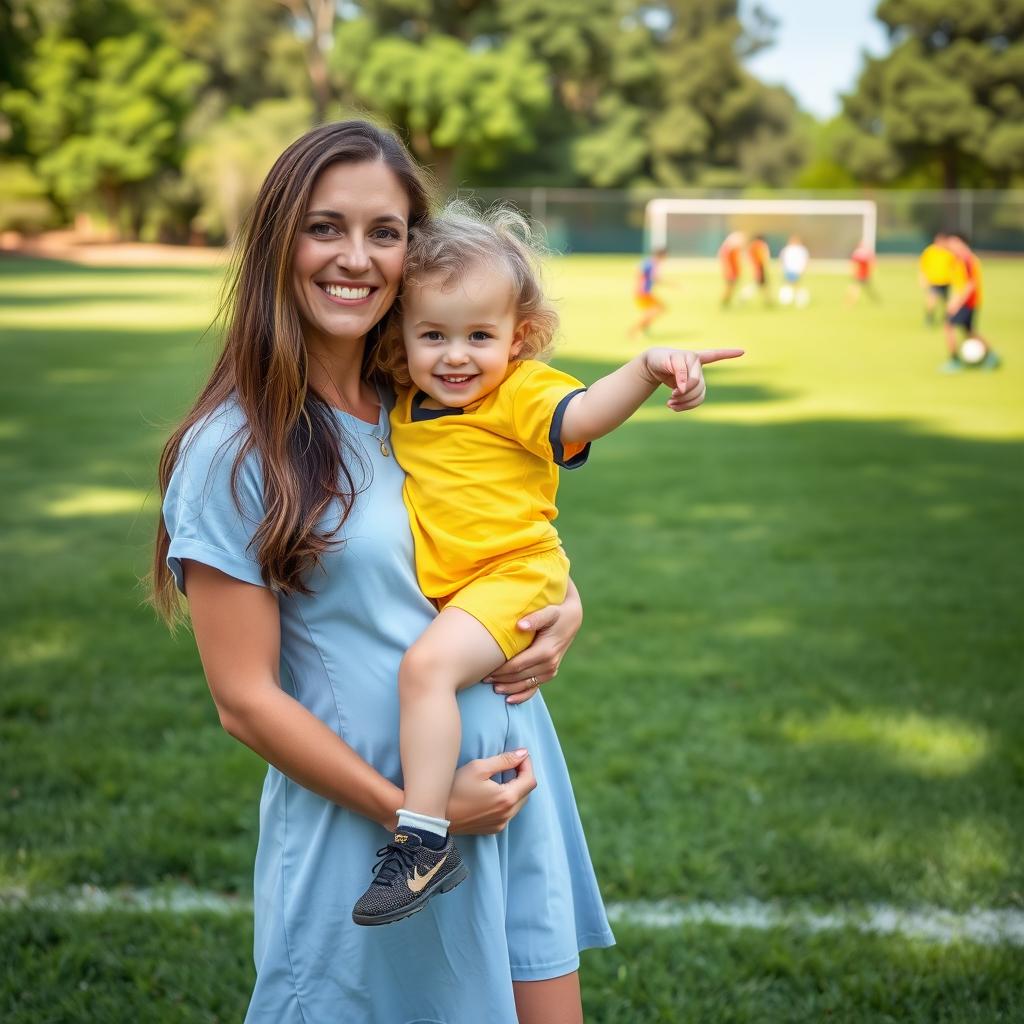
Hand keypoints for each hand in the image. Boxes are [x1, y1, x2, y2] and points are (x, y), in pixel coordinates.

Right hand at [447, 749, 535, 833]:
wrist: (436, 815)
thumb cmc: (455, 788)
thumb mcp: (479, 768)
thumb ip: (504, 760)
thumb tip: (523, 753)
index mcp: (507, 798)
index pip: (530, 780)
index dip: (527, 765)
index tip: (519, 755)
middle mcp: (508, 814)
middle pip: (526, 792)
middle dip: (523, 775)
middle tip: (511, 762)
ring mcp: (501, 824)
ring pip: (519, 803)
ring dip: (516, 788)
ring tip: (503, 775)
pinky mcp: (493, 829)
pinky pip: (509, 812)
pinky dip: (508, 800)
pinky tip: (495, 791)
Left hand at [486, 578, 582, 703]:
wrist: (571, 619)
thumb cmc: (556, 613)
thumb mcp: (549, 612)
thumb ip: (536, 618)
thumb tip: (520, 625)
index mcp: (546, 651)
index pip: (517, 665)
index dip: (500, 670)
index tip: (485, 670)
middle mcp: (549, 664)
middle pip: (519, 676)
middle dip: (501, 679)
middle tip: (482, 678)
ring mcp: (550, 671)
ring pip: (526, 684)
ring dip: (509, 688)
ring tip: (492, 688)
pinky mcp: (550, 673)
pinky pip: (535, 688)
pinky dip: (522, 695)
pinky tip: (509, 700)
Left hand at [642, 347, 743, 410]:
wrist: (653, 366)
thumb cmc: (659, 359)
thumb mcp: (666, 361)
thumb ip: (679, 371)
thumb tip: (684, 388)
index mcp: (694, 356)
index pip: (714, 355)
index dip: (728, 354)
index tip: (743, 351)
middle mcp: (698, 367)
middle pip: (699, 385)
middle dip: (685, 393)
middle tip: (671, 395)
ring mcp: (697, 379)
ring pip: (699, 395)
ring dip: (684, 402)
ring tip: (669, 402)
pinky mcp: (693, 389)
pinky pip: (697, 400)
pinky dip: (685, 406)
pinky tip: (671, 406)